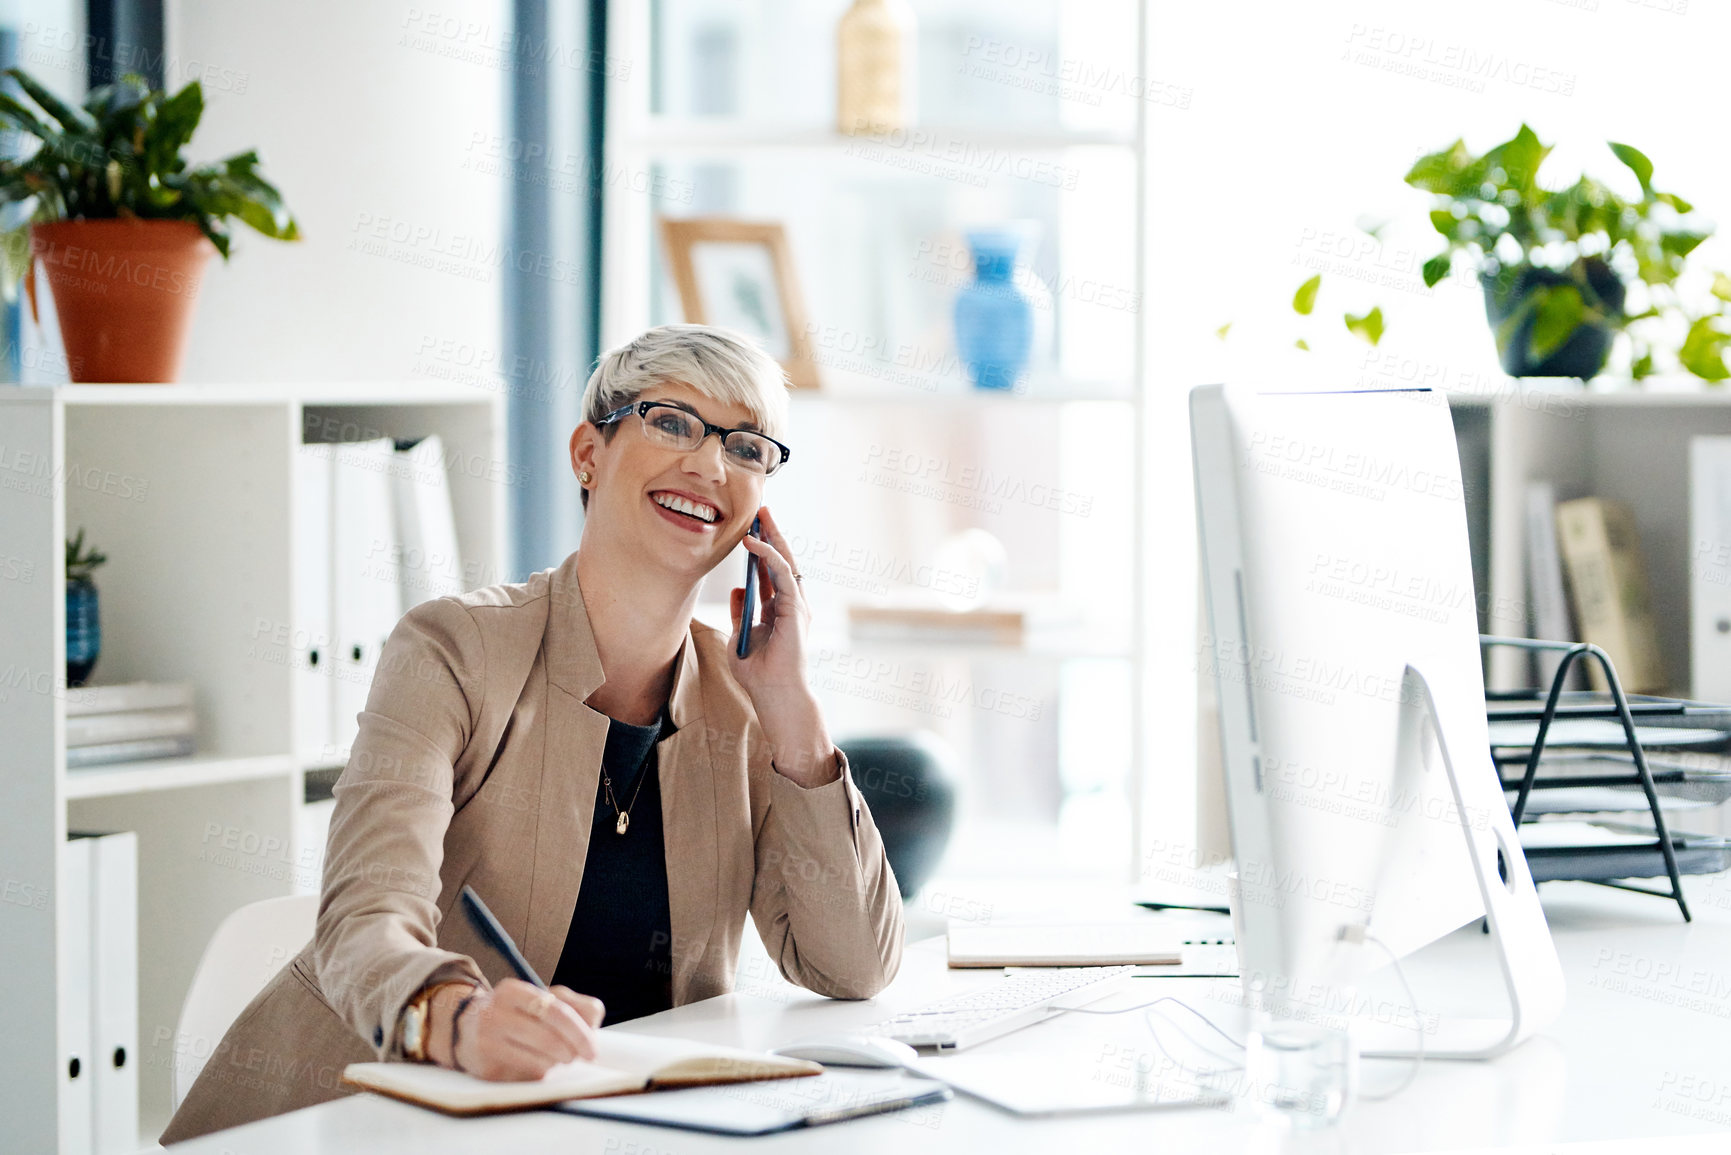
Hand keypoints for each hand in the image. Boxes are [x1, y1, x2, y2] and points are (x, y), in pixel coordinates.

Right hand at [430, 979, 603, 1080]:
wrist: (465, 1031)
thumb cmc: (515, 1014)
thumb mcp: (538, 999)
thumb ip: (572, 1005)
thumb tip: (593, 1026)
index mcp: (513, 991)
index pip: (557, 1009)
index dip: (580, 1031)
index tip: (592, 1048)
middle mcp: (496, 1013)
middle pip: (549, 1036)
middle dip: (572, 1050)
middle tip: (581, 1057)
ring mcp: (487, 1041)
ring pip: (539, 1059)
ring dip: (557, 1062)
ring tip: (559, 1058)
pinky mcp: (486, 1068)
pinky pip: (526, 1075)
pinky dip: (540, 1073)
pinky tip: (537, 1065)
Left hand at [729, 505, 838, 787]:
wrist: (775, 696)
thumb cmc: (760, 675)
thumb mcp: (740, 638)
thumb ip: (740, 613)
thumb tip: (736, 590)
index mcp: (780, 611)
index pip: (772, 572)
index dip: (763, 548)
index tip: (752, 527)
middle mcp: (791, 606)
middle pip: (782, 561)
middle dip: (772, 533)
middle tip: (762, 509)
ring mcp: (796, 607)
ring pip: (785, 562)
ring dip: (773, 536)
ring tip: (761, 514)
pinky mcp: (795, 610)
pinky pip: (781, 575)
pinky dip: (768, 556)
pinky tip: (752, 543)